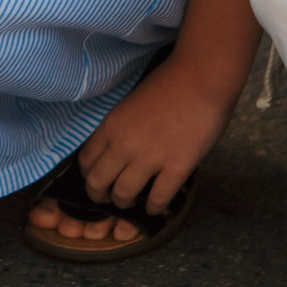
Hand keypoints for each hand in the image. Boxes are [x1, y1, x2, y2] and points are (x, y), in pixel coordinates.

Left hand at [73, 53, 238, 218]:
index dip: (88, 175)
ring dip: (124, 203)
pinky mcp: (175, 168)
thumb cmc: (168, 83)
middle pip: (98, 183)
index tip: (95, 180)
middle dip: (99, 196)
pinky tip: (154, 208)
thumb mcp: (130, 104)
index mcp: (110, 126)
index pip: (86, 161)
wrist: (200, 78)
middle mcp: (123, 146)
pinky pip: (158, 198)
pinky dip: (153, 207)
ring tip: (130, 203)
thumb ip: (121, 129)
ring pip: (124, 195)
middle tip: (107, 199)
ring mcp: (149, 159)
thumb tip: (119, 151)